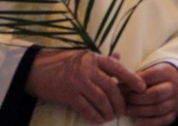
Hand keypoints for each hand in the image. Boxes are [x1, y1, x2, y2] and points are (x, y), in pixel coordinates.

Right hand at [25, 49, 144, 123]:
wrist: (35, 69)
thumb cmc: (63, 62)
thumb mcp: (84, 57)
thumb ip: (102, 60)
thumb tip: (119, 57)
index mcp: (94, 57)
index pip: (118, 68)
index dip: (132, 79)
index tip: (142, 89)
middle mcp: (87, 68)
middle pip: (111, 87)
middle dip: (119, 101)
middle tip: (123, 109)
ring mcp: (77, 81)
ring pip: (100, 99)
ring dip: (108, 110)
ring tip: (111, 116)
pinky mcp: (68, 94)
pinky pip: (86, 108)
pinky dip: (94, 116)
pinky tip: (99, 120)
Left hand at [124, 63, 177, 125]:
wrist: (175, 85)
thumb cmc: (154, 79)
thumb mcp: (148, 72)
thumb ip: (135, 78)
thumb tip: (117, 86)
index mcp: (165, 72)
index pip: (150, 77)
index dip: (133, 84)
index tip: (119, 88)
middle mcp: (173, 87)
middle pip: (156, 94)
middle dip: (136, 99)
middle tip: (123, 101)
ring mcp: (175, 101)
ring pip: (158, 109)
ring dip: (139, 111)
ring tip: (126, 111)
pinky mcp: (174, 114)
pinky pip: (163, 120)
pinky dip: (149, 122)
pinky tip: (137, 121)